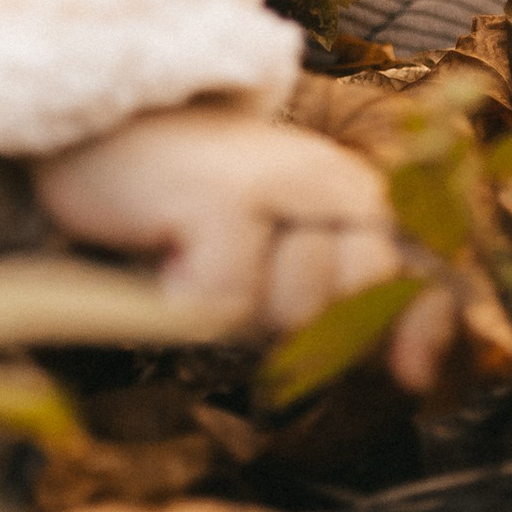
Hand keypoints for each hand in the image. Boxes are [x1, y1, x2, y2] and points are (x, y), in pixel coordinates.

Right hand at [31, 99, 404, 339]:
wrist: (91, 136)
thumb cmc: (185, 209)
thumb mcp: (276, 253)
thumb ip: (351, 304)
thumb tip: (420, 376)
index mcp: (352, 186)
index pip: (418, 274)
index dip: (418, 329)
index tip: (410, 373)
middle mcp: (327, 174)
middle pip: (354, 305)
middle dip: (297, 318)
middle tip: (238, 274)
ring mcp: (277, 181)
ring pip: (294, 312)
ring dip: (237, 308)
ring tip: (196, 255)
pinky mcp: (221, 196)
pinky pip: (228, 305)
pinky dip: (186, 300)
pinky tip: (165, 255)